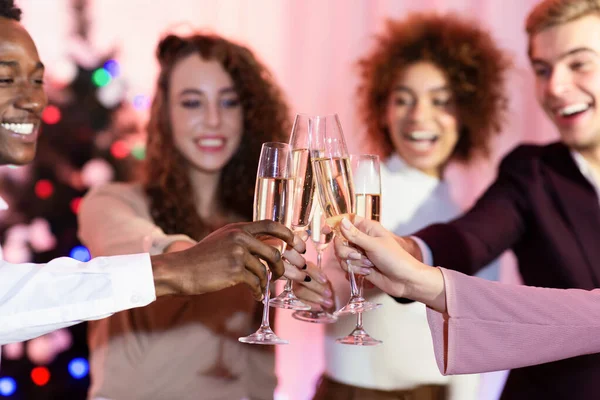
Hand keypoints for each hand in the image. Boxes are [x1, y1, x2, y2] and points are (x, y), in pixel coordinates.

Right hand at [151, 220, 303, 300]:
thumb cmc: (201, 257)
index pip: (270, 224)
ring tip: (261, 288)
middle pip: (274, 251)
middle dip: (281, 266)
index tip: (298, 244)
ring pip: (264, 270)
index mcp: (238, 228)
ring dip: (266, 282)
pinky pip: (256, 283)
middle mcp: (240, 237)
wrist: (180, 270)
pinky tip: (256, 295)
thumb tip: (268, 248)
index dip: (288, 234)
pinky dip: (258, 291)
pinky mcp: (235, 270)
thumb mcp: (222, 239)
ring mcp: (238, 253)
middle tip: (280, 275)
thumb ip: (243, 240)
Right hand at [290, 261, 333, 310]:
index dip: (316, 273)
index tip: (325, 280)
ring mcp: (294, 286)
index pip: (307, 266)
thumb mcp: (326, 278)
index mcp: (305, 267)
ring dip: (315, 298)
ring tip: (328, 303)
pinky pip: (300, 301)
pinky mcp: (295, 298)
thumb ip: (326, 277)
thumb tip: (330, 279)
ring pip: (299, 291)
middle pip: (302, 280)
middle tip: (329, 294)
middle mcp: (296, 275)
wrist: (323, 295)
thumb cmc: (325, 283)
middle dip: (317, 287)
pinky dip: (310, 305)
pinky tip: (320, 307)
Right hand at [335, 217, 445, 311]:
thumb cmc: (396, 259)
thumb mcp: (374, 245)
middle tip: (357, 255)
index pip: (346, 222)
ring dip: (353, 262)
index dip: (335, 225)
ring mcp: (360, 253)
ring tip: (368, 265)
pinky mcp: (359, 266)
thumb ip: (355, 235)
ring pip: (341, 255)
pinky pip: (347, 266)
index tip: (325, 231)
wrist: (405, 280)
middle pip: (339, 240)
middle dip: (345, 251)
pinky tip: (368, 272)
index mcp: (367, 228)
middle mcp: (361, 239)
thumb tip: (341, 222)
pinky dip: (355, 270)